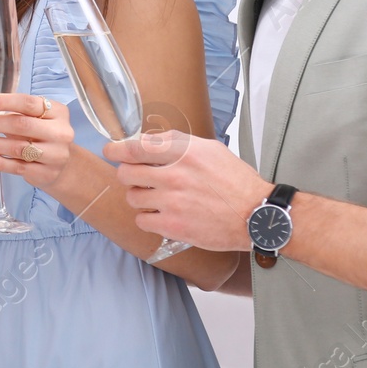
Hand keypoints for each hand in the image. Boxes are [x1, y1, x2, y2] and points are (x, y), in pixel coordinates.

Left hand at [0, 93, 75, 190]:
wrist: (60, 165)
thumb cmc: (39, 135)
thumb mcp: (24, 118)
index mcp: (56, 111)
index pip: (28, 103)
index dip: (5, 102)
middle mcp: (59, 132)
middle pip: (21, 125)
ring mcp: (54, 154)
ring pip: (17, 147)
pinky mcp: (45, 172)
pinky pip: (18, 167)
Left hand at [103, 132, 272, 251]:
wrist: (255, 215)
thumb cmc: (235, 182)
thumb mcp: (210, 149)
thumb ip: (177, 142)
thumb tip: (147, 140)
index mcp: (184, 153)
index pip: (135, 148)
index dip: (117, 149)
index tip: (111, 151)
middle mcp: (175, 176)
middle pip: (127, 173)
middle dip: (128, 175)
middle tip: (137, 178)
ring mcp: (173, 203)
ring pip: (132, 197)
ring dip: (139, 197)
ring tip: (156, 198)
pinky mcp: (173, 227)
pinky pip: (142, 220)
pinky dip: (148, 218)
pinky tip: (162, 215)